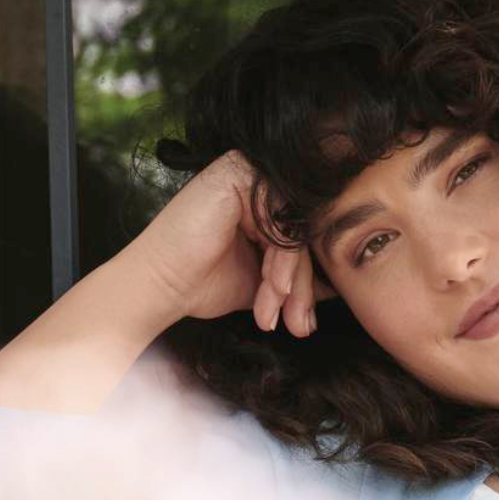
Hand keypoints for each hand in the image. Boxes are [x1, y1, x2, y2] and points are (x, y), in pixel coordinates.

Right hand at [122, 149, 338, 336]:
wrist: (163, 286)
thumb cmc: (204, 283)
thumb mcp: (266, 285)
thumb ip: (297, 277)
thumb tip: (335, 285)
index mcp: (261, 204)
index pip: (302, 240)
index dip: (305, 286)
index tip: (301, 323)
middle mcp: (256, 184)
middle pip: (302, 234)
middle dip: (302, 288)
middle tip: (299, 325)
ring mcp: (247, 174)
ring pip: (295, 230)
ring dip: (290, 280)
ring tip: (275, 313)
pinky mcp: (238, 174)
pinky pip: (280, 219)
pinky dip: (281, 259)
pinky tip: (272, 287)